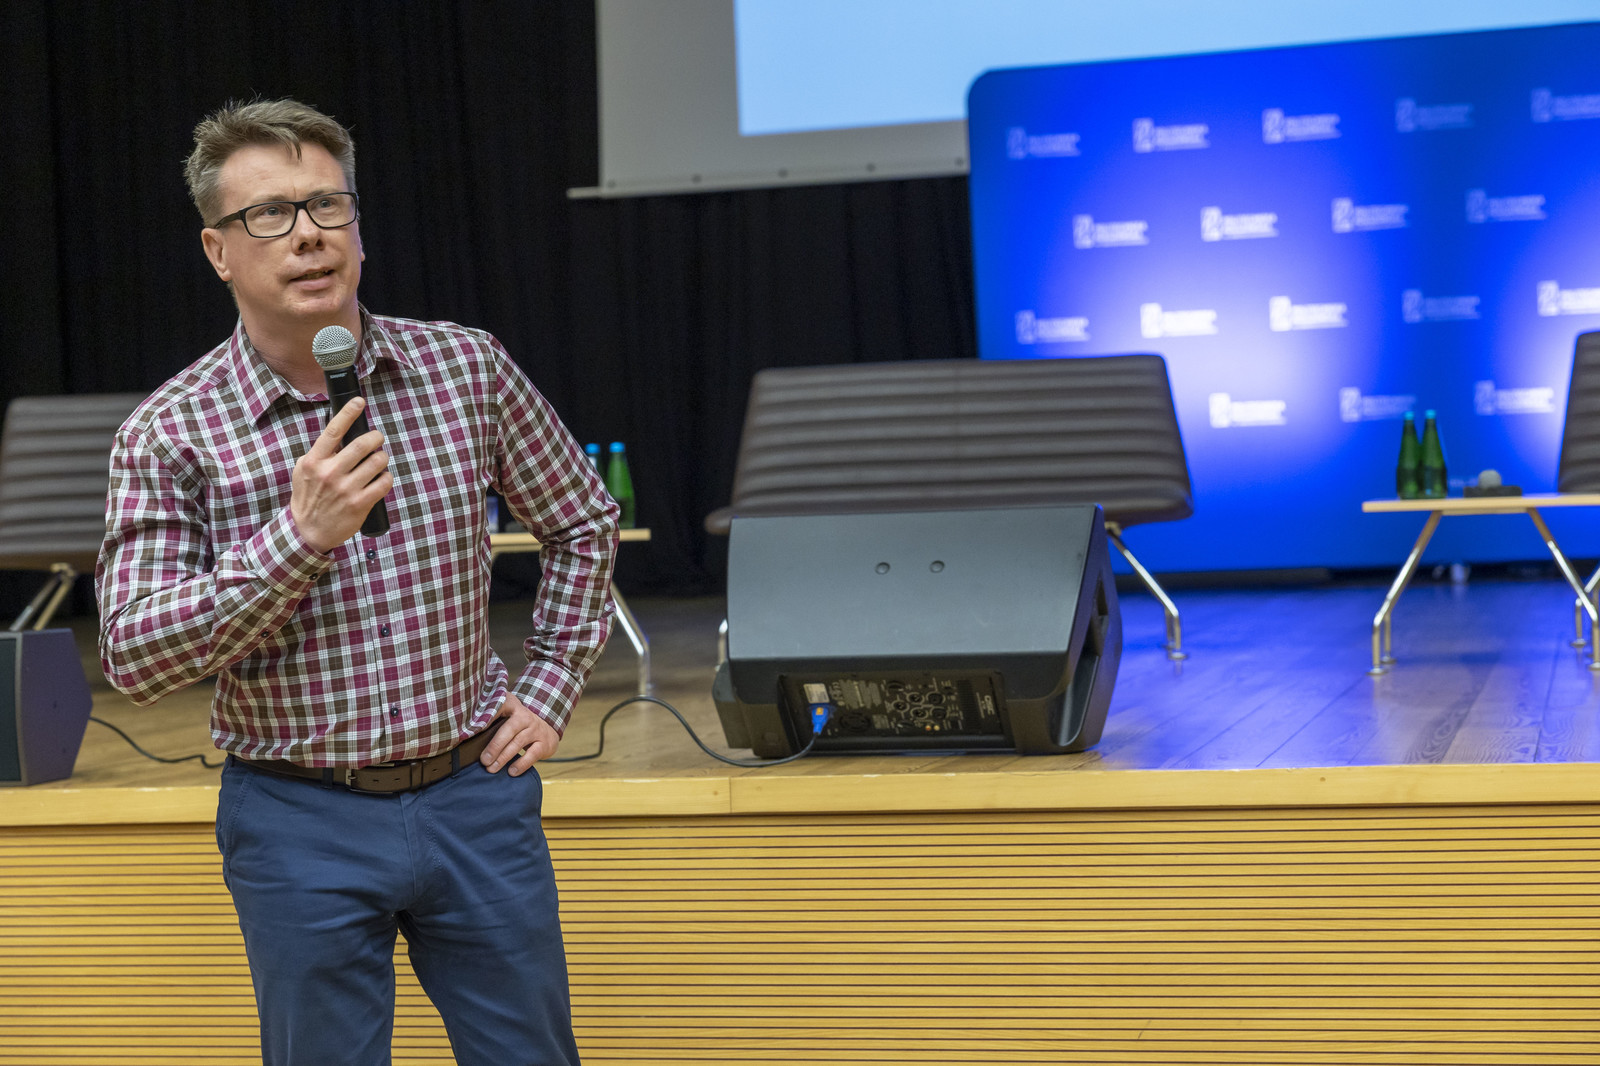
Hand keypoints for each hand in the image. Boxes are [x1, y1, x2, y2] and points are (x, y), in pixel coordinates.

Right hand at [291, 397, 391, 551]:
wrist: (309, 531)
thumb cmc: (308, 497)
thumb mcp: (304, 471)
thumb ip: (319, 453)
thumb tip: (339, 433)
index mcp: (314, 461)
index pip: (333, 431)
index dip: (348, 413)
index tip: (360, 401)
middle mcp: (330, 473)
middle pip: (362, 444)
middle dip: (375, 437)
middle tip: (377, 439)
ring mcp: (346, 489)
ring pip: (377, 462)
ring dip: (382, 458)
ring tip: (379, 461)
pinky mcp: (360, 504)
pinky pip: (384, 482)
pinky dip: (387, 477)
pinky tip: (382, 478)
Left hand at [481, 692, 558, 775]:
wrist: (546, 729)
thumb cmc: (516, 725)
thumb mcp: (505, 716)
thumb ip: (490, 720)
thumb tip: (464, 736)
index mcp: (511, 705)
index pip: (499, 707)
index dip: (487, 717)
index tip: (474, 728)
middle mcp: (524, 715)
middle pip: (508, 729)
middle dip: (495, 746)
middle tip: (483, 760)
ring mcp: (535, 729)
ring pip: (518, 743)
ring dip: (503, 758)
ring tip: (491, 769)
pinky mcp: (544, 743)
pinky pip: (532, 755)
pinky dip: (521, 764)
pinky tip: (511, 771)